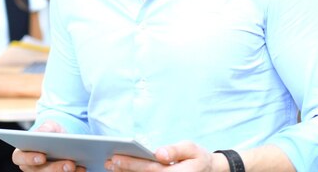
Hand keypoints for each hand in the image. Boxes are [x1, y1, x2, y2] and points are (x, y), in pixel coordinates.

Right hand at [11, 121, 85, 171]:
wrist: (62, 138)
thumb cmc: (51, 132)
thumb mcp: (48, 126)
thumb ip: (44, 129)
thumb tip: (43, 134)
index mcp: (22, 153)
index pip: (20, 158)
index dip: (29, 159)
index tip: (42, 157)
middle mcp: (31, 168)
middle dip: (56, 168)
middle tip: (69, 164)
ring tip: (77, 166)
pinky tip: (82, 168)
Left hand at [105, 141, 221, 171]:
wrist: (208, 171)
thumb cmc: (197, 157)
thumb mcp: (191, 148)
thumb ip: (176, 150)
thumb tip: (159, 153)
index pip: (151, 169)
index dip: (132, 164)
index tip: (116, 157)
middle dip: (125, 169)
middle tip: (108, 162)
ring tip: (110, 167)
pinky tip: (121, 171)